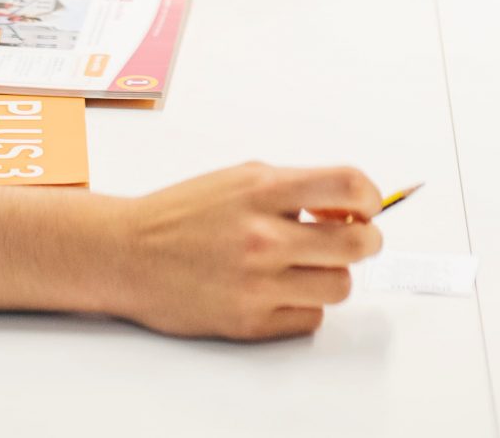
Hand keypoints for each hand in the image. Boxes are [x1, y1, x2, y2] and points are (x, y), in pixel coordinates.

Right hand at [97, 163, 381, 339]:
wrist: (128, 253)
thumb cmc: (182, 214)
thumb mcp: (241, 179)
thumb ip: (295, 188)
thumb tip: (350, 206)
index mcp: (263, 191)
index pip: (349, 186)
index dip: (372, 198)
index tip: (366, 206)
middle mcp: (264, 237)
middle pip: (359, 245)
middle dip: (366, 240)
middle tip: (352, 238)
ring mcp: (258, 283)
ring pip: (340, 287)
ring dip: (331, 275)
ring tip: (306, 265)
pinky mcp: (249, 322)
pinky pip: (310, 319)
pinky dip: (304, 305)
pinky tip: (282, 290)